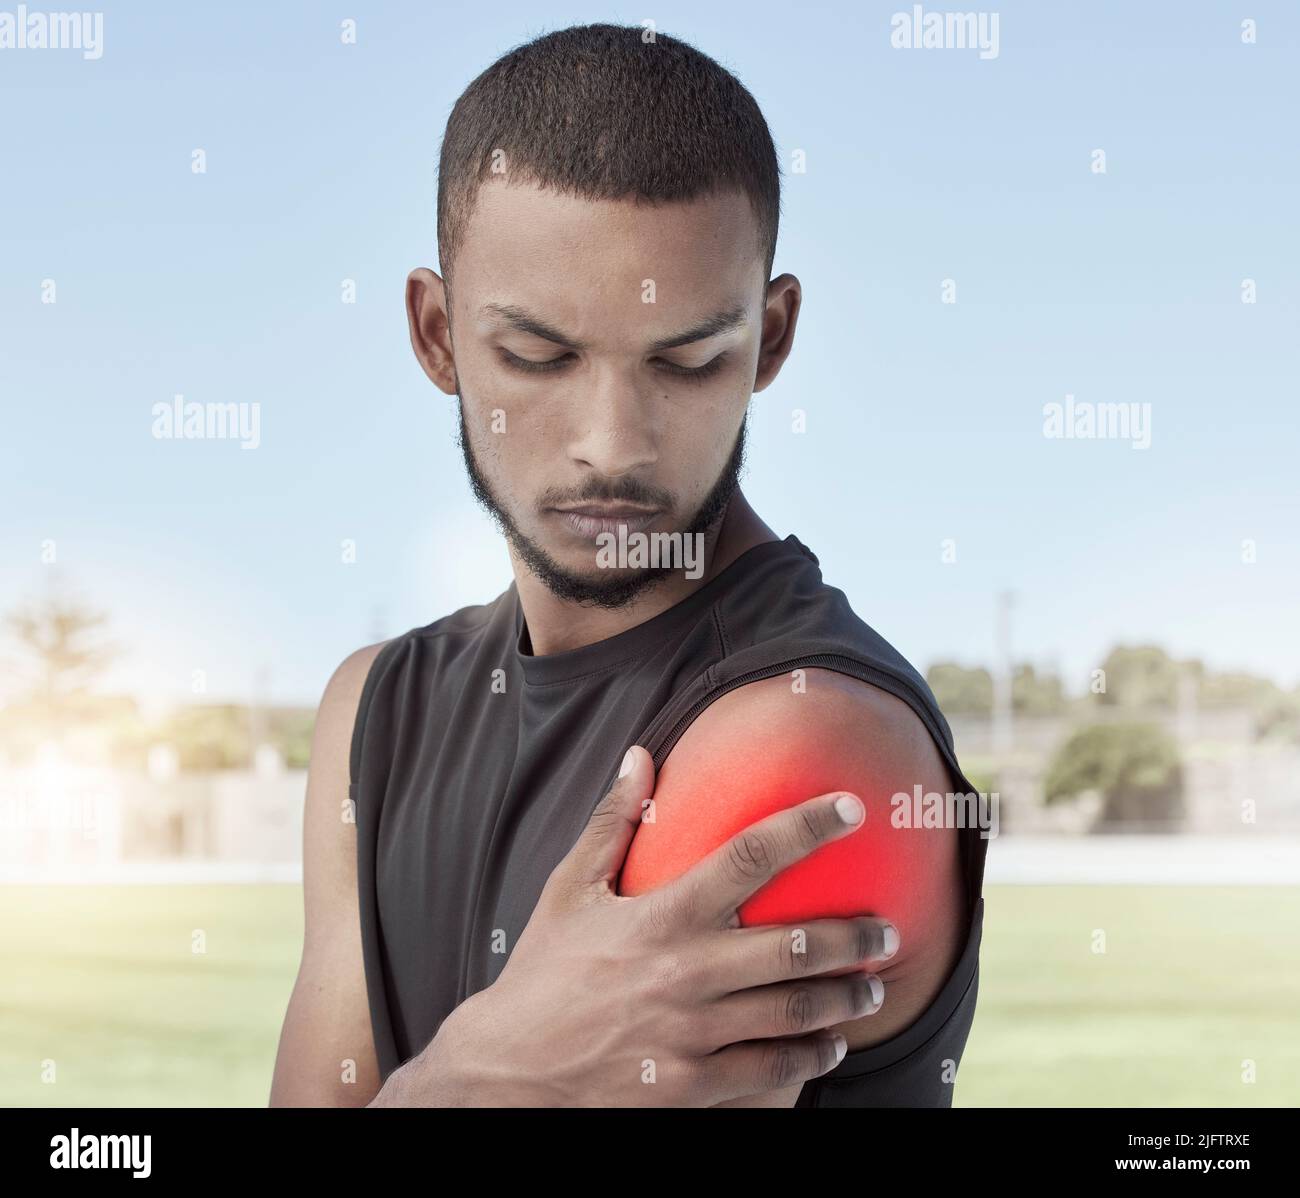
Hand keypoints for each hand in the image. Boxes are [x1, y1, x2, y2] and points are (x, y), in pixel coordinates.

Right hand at [383, 746, 896, 1105]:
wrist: (509, 1072)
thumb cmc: (543, 973)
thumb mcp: (569, 890)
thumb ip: (611, 823)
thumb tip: (639, 756)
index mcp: (662, 915)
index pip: (751, 854)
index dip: (808, 826)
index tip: (853, 808)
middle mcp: (687, 971)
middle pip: (796, 943)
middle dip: (854, 934)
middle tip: (887, 929)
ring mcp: (693, 1033)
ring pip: (794, 1010)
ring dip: (845, 996)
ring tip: (871, 987)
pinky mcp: (693, 1086)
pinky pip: (771, 1070)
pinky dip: (810, 1056)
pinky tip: (830, 1046)